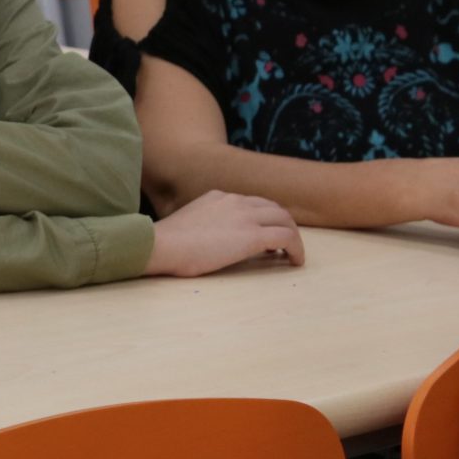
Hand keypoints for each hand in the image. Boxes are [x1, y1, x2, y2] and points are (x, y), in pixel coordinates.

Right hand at [145, 190, 304, 275]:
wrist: (161, 245)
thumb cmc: (165, 242)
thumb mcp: (187, 221)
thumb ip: (203, 223)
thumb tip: (207, 240)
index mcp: (218, 197)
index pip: (252, 202)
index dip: (263, 218)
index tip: (264, 233)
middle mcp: (235, 201)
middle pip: (273, 207)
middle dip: (283, 224)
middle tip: (284, 243)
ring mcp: (245, 216)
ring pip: (284, 219)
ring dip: (292, 235)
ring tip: (292, 252)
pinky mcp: (253, 236)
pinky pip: (286, 237)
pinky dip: (296, 248)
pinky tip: (295, 261)